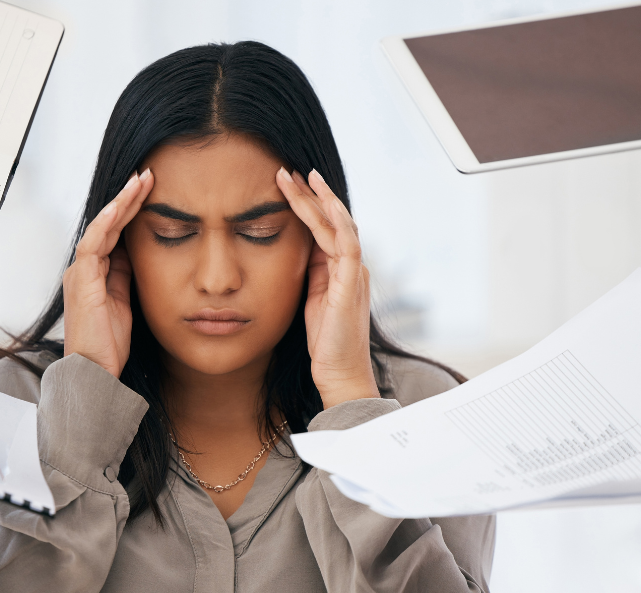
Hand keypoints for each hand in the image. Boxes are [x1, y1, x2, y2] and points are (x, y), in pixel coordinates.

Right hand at [62, 170, 153, 377]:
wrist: (94, 370)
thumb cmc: (108, 343)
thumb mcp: (124, 302)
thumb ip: (125, 276)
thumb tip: (136, 253)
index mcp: (95, 273)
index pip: (114, 232)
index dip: (131, 210)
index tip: (149, 191)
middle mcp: (84, 268)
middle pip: (107, 224)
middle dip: (128, 198)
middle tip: (147, 175)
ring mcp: (81, 273)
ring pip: (100, 227)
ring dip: (120, 202)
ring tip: (139, 182)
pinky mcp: (81, 281)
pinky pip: (92, 244)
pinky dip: (105, 223)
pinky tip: (119, 206)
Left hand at [275, 168, 379, 408]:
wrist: (340, 374)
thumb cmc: (324, 343)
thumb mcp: (311, 300)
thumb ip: (310, 274)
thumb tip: (297, 250)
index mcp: (342, 270)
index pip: (326, 228)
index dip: (307, 206)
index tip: (286, 186)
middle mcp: (352, 266)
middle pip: (332, 220)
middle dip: (310, 194)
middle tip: (287, 171)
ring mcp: (354, 272)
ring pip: (339, 224)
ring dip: (318, 199)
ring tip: (299, 176)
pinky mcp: (351, 282)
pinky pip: (346, 242)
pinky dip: (335, 219)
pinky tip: (321, 201)